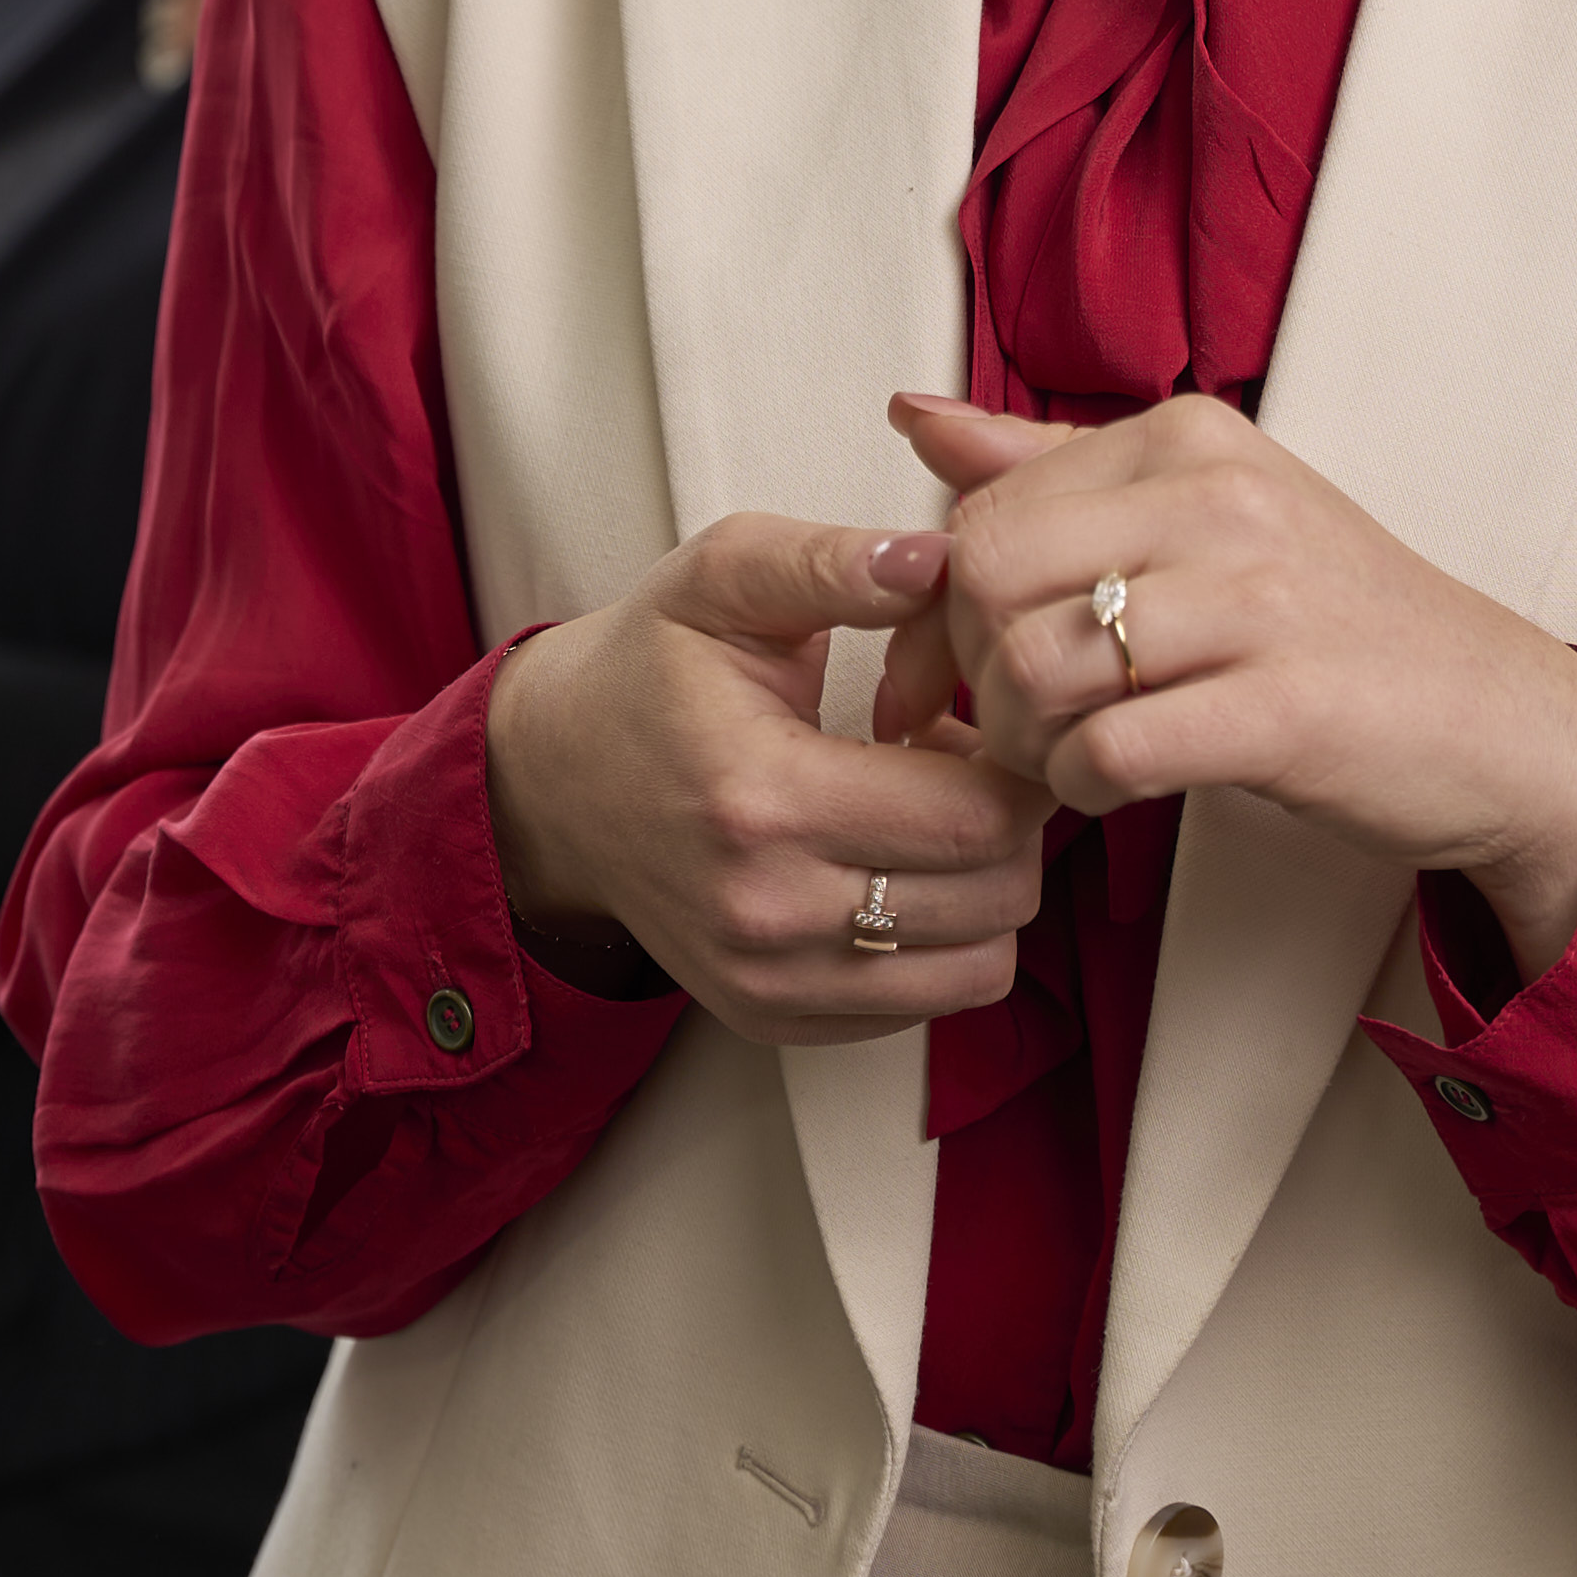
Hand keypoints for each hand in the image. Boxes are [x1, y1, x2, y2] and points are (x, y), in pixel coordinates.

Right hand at [480, 511, 1059, 1046]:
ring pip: (978, 966)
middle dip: (1016, 822)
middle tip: (972, 760)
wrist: (553, 779)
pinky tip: (891, 866)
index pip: (979, 817)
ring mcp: (766, 978)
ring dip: (985, 887)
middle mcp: (765, 910)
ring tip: (931, 814)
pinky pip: (923, 1007)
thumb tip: (933, 561)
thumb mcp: (724, 577)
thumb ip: (832, 562)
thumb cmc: (649, 668)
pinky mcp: (770, 1015)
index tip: (1000, 719)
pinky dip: (939, 941)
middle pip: (994, 896)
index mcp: (762, 795)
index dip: (1023, 764)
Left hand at [883, 392, 1576, 976]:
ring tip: (1062, 759)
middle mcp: (1221, 497)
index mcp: (1188, 437)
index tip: (945, 671)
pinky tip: (1111, 788)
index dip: (936, 607)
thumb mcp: (1202, 515)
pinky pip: (1110, 749)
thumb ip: (1053, 471)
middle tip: (1005, 723)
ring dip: (1023, 741)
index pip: (982, 509)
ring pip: (1037, 664)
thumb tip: (915, 416)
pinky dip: (1083, 786)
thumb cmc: (1330, 623)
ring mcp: (1259, 599)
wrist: (1497, 720)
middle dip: (965, 671)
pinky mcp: (1285, 707)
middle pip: (987, 579)